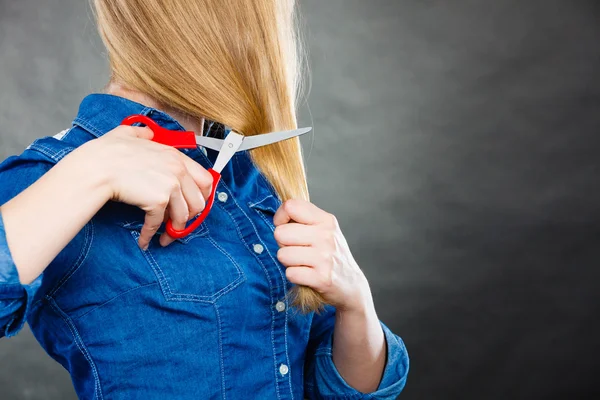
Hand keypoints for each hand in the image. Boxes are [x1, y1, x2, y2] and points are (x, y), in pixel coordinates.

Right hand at [78, 125, 212, 248]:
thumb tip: (148, 133)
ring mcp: (170, 185)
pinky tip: (144, 240)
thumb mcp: (129, 134)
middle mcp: (178, 170)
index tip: (194, 206)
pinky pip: (159, 224)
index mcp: (176, 156)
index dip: (202, 197)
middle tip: (177, 223)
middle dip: (190, 217)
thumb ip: (143, 134)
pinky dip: (150, 235)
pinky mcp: (158, 201)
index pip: (205, 180)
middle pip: (198, 202)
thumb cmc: (107, 153)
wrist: (96, 167)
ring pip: (183, 216)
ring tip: (163, 236)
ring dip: (173, 230)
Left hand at [273, 199, 372, 312]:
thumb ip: (304, 219)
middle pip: (280, 233)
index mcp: (326, 220)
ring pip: (282, 255)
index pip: (291, 206)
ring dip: (288, 261)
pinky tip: (306, 274)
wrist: (351, 283)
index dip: (280, 217)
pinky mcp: (322, 278)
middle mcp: (326, 236)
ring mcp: (324, 257)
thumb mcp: (325, 229)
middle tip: (296, 249)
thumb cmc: (331, 254)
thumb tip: (279, 217)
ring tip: (302, 262)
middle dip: (282, 243)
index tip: (285, 226)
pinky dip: (294, 276)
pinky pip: (290, 273)